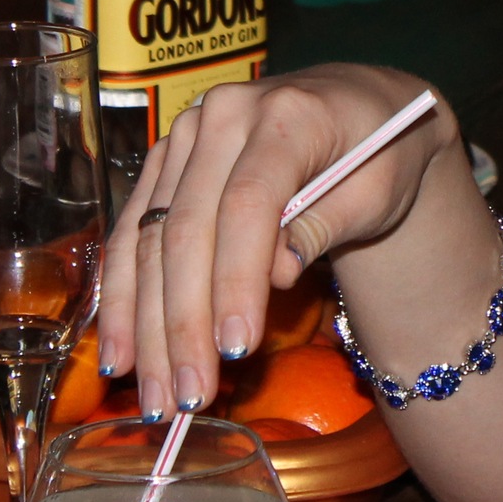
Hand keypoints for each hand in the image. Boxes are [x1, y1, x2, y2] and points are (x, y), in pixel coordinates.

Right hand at [94, 64, 455, 419]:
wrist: (360, 106)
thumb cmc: (381, 152)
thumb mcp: (377, 190)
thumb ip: (324, 226)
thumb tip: (275, 276)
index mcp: (285, 115)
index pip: (248, 204)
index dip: (236, 279)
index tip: (237, 347)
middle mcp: (223, 114)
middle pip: (189, 227)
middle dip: (185, 321)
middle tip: (190, 394)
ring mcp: (187, 134)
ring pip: (150, 239)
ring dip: (146, 325)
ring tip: (154, 396)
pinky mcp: (166, 160)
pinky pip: (134, 232)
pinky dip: (124, 297)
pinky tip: (121, 353)